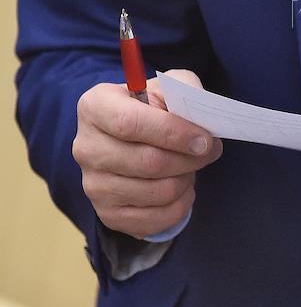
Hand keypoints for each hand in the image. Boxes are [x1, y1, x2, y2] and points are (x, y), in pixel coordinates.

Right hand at [73, 69, 222, 238]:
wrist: (130, 139)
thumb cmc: (151, 109)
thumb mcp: (166, 87)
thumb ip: (185, 90)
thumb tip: (203, 119)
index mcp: (95, 107)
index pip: (129, 123)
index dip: (173, 133)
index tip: (204, 139)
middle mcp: (86, 147)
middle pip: (148, 162)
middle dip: (189, 159)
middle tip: (209, 151)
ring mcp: (94, 185)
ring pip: (156, 192)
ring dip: (185, 180)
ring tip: (189, 167)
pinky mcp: (107, 213)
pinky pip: (155, 219)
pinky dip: (180, 206)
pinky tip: (181, 188)